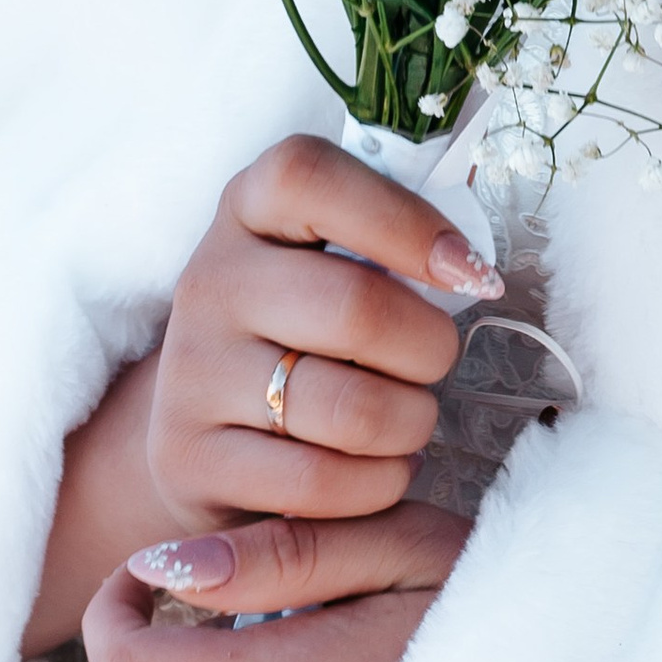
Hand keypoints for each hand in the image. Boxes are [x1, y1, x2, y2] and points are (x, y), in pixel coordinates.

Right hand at [23, 133, 498, 651]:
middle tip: (436, 361)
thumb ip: (396, 239)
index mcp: (248, 207)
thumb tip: (471, 267)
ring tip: (407, 419)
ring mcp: (192, 372)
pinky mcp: (190, 459)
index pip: (309, 176)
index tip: (469, 272)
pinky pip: (320, 483)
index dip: (403, 220)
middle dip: (430, 347)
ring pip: (349, 409)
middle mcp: (210, 280)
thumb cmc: (305, 330)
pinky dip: (375, 485)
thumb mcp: (333, 259)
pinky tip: (377, 469)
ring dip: (410, 423)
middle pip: (355, 307)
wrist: (205, 432)